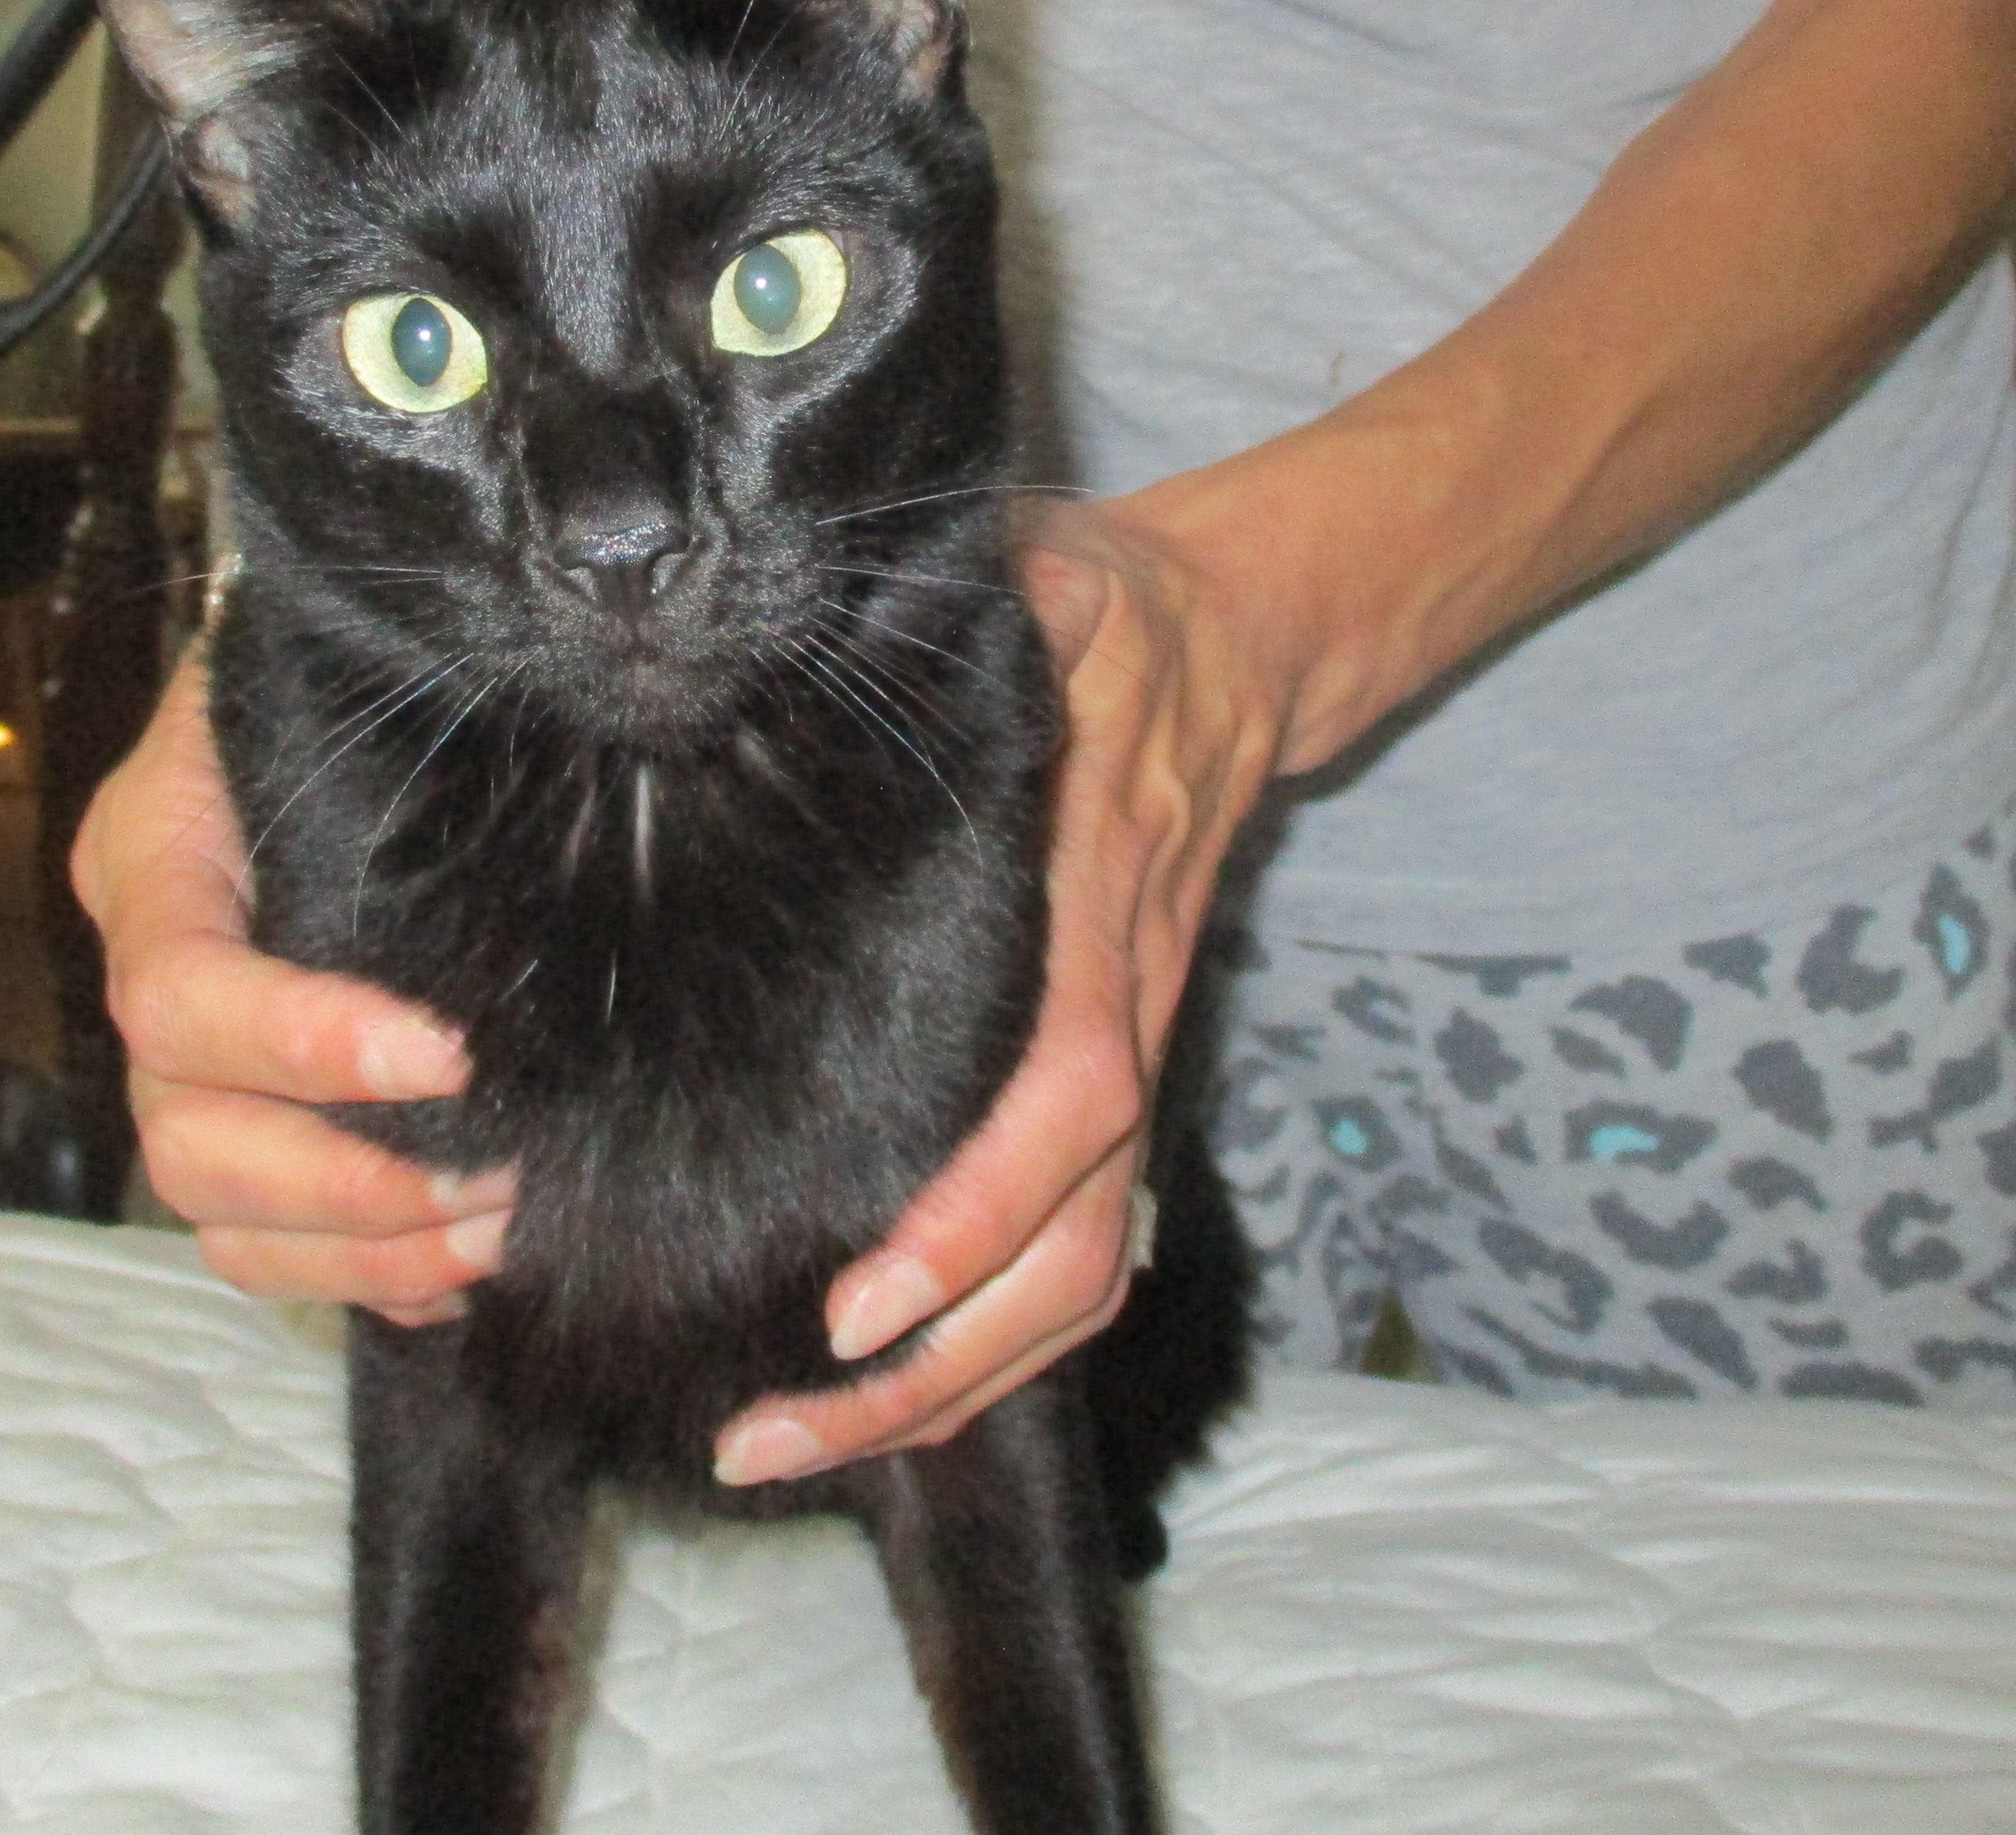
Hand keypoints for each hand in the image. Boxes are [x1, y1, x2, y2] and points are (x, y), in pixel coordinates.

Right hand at [71, 648, 515, 1324]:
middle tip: (496, 1180)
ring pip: (222, 1218)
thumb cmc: (350, 672)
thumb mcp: (336, 676)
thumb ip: (380, 733)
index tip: (451, 1053)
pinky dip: (368, 1279)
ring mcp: (189, 1069)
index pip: (182, 992)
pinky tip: (462, 1274)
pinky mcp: (250, 1127)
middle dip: (346, 1186)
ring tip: (500, 1230)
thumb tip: (529, 774)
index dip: (303, 1045)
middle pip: (185, 1139)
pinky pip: (270, 1246)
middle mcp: (153, 979)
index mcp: (150, 859)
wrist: (345, 691)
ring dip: (367, 1250)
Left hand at [710, 491, 1287, 1485]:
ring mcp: (1129, 1047)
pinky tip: (882, 1394)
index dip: (975, 1204)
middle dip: (939, 1355)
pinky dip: (991, 1345)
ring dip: (954, 1382)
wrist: (1244, 636)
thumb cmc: (1109, 606)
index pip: (1063, 1086)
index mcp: (1096, 889)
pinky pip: (1079, 1245)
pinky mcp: (1112, 1077)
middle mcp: (1120, 994)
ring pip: (1082, 1268)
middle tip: (772, 1423)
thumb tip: (849, 602)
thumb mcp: (1047, 572)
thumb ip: (977, 592)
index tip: (860, 1295)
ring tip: (794, 1444)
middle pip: (1072, 1234)